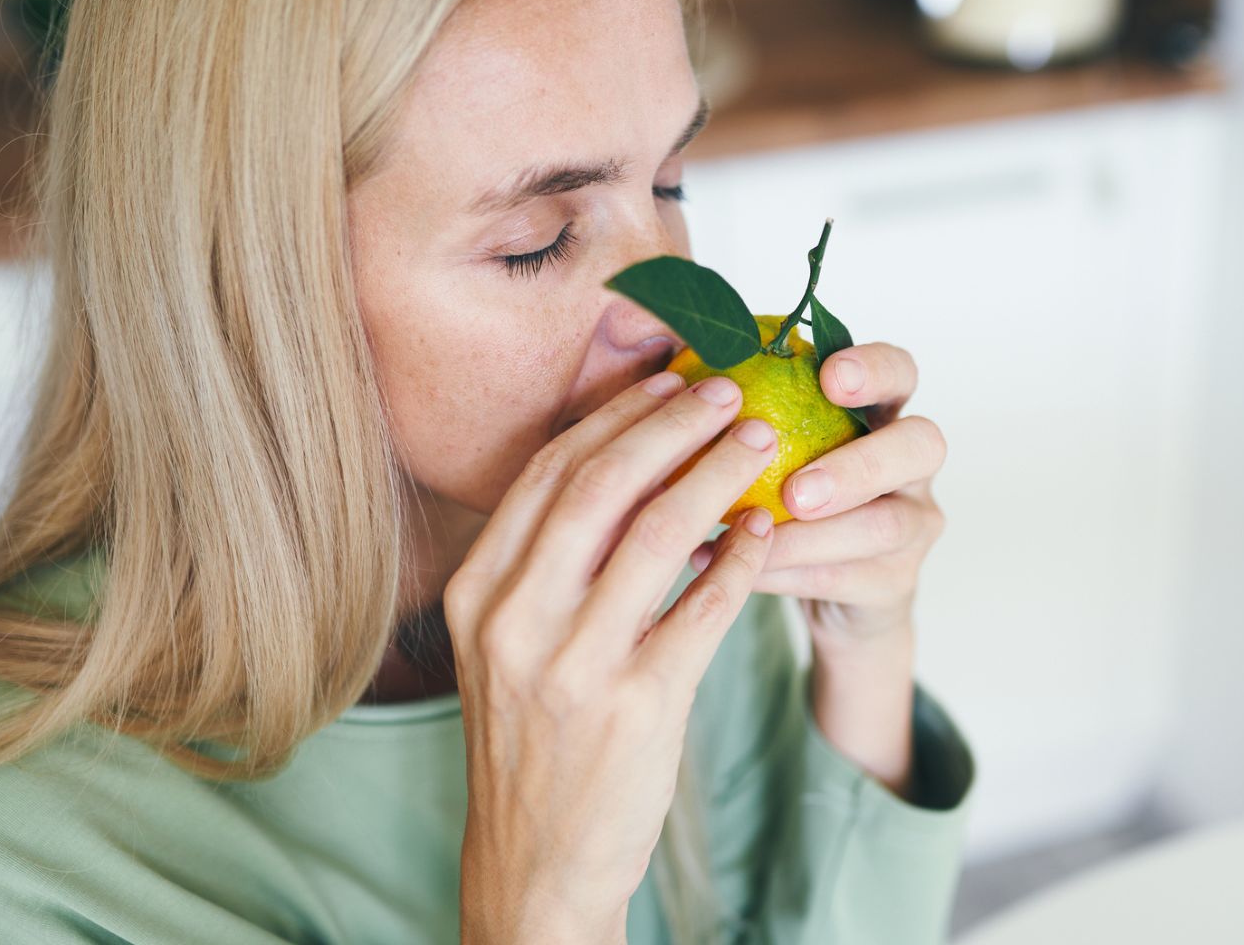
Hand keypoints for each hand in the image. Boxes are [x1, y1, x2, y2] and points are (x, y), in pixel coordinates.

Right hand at [445, 370, 777, 943]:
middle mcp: (516, 619)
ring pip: (660, 533)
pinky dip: (741, 559)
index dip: (617, 416)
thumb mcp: (506, 645)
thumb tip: (623, 464)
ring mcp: (575, 663)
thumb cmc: (531, 742)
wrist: (536, 862)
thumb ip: (545, 563)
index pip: (551, 473)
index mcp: (479, 592)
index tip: (669, 380)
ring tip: (763, 445)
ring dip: (719, 475)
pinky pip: (704, 608)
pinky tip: (764, 533)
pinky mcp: (638, 706)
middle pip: (603, 485)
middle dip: (675, 425)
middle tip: (731, 393)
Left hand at [689, 342, 945, 646]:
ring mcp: (915, 524)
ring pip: (884, 525)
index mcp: (883, 412)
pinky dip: (783, 574)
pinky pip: (845, 579)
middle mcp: (912, 463)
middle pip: (922, 446)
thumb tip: (682, 364)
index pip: (899, 372)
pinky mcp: (897, 581)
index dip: (874, 370)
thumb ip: (743, 402)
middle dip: (860, 466)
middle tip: (796, 491)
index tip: (830, 377)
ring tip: (747, 535)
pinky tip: (726, 566)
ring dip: (811, 535)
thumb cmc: (779, 489)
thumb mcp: (767, 441)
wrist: (826, 585)